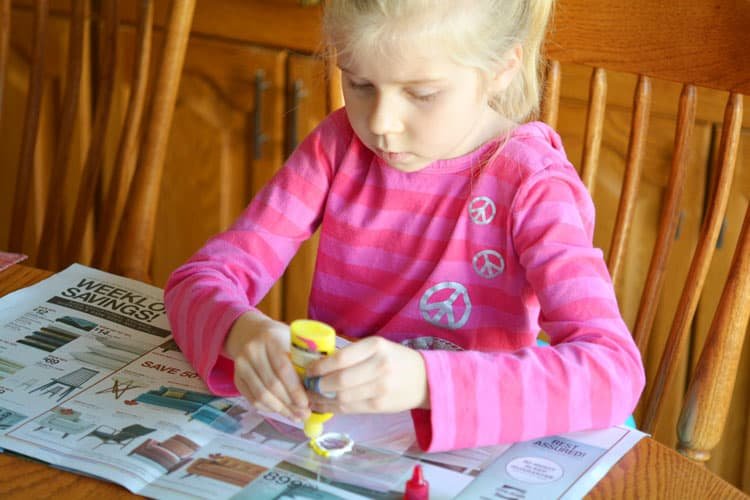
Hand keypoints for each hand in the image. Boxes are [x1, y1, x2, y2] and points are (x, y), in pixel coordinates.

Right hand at [224, 311, 309, 421]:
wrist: (250, 333)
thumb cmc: (278, 338)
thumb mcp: (291, 340)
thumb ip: (302, 358)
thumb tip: (319, 387)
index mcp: (270, 338)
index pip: (283, 368)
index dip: (295, 389)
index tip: (306, 403)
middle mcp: (252, 351)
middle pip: (271, 384)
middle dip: (289, 403)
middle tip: (304, 414)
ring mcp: (241, 365)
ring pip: (261, 395)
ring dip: (280, 409)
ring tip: (295, 416)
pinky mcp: (237, 377)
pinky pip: (252, 399)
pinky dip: (268, 408)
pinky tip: (281, 411)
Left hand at [304, 336, 428, 413]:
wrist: (425, 380)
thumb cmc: (395, 360)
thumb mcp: (377, 347)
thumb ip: (352, 353)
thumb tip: (318, 363)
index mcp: (376, 346)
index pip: (340, 358)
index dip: (319, 367)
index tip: (308, 370)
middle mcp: (379, 366)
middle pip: (339, 380)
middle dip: (318, 385)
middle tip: (306, 385)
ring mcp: (380, 388)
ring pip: (342, 397)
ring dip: (321, 399)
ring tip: (310, 397)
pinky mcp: (379, 406)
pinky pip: (349, 408)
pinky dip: (332, 408)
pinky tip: (323, 405)